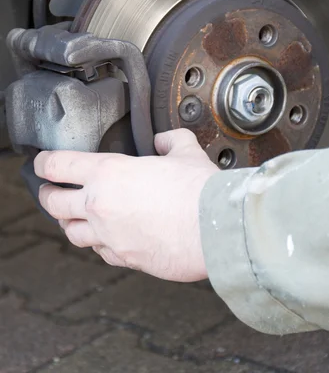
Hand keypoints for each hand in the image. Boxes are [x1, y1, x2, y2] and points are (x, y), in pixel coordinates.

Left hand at [35, 129, 217, 281]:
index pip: (58, 165)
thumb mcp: (185, 151)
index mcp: (109, 173)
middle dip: (47, 195)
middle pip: (53, 202)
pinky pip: (100, 252)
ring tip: (72, 217)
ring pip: (71, 233)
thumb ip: (170, 140)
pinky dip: (98, 244)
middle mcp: (100, 206)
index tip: (43, 163)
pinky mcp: (124, 258)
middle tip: (50, 190)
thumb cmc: (199, 191)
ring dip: (68, 222)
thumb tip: (164, 140)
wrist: (215, 229)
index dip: (45, 162)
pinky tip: (107, 238)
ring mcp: (109, 236)